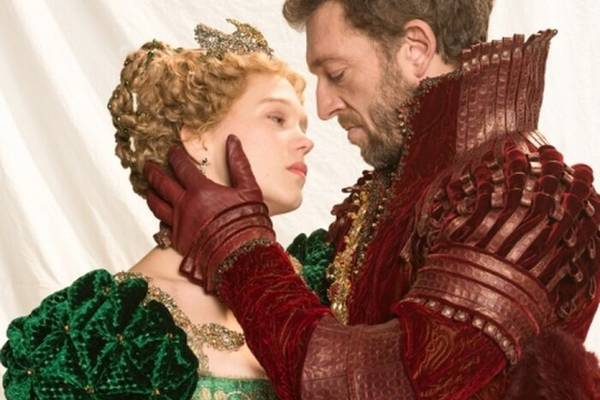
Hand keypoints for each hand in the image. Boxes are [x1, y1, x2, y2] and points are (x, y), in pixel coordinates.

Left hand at [144, 135, 274, 292]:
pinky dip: (158, 216)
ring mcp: (179, 224)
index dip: (175, 156)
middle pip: (161, 184)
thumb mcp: (249, 189)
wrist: (242, 256)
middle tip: (146, 165)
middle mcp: (185, 206)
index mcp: (201, 190)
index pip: (181, 167)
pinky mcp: (178, 241)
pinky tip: (159, 214)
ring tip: (147, 189)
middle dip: (153, 172)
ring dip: (150, 194)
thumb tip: (232, 139)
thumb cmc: (249, 222)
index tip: (171, 150)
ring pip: (156, 205)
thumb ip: (239, 163)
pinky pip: (162, 225)